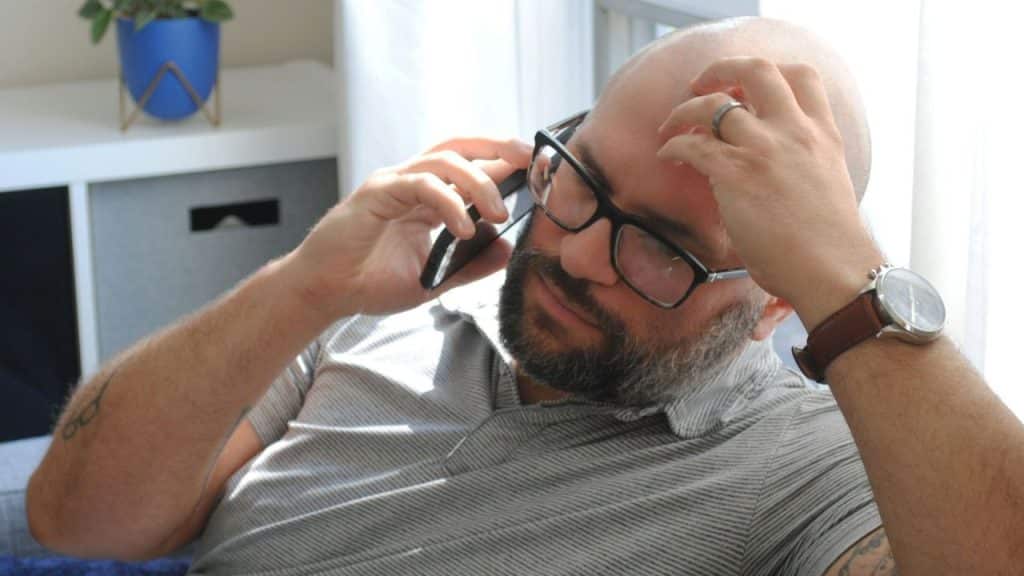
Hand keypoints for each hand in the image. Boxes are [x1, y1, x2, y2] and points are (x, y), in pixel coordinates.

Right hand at [285, 137, 532, 318]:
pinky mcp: (376, 193)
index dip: (503, 162)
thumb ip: (469, 265)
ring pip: (444, 161)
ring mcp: (393, 183)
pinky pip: (420, 185)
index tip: (537, 170)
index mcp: (427, 197)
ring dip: (478, 183)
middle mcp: (412, 182)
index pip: (470, 165)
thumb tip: (506, 250)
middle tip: (529, 161)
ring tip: (498, 212)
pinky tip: (463, 227)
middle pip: (461, 146)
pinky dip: (447, 202)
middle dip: (498, 147)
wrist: (325, 292)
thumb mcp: (433, 278)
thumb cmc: (370, 281)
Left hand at [656, 57, 883, 328]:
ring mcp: (764, 149)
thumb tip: (763, 170)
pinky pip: (692, 144)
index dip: (770, 72)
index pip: (801, 76)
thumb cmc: (829, 245)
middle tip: (701, 85)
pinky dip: (673, 144)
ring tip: (670, 126)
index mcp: (822, 134)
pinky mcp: (736, 174)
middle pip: (757, 70)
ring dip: (685, 110)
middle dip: (721, 69)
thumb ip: (799, 164)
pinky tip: (668, 155)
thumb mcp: (826, 186)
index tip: (746, 85)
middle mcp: (794, 132)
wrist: (833, 271)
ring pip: (714, 104)